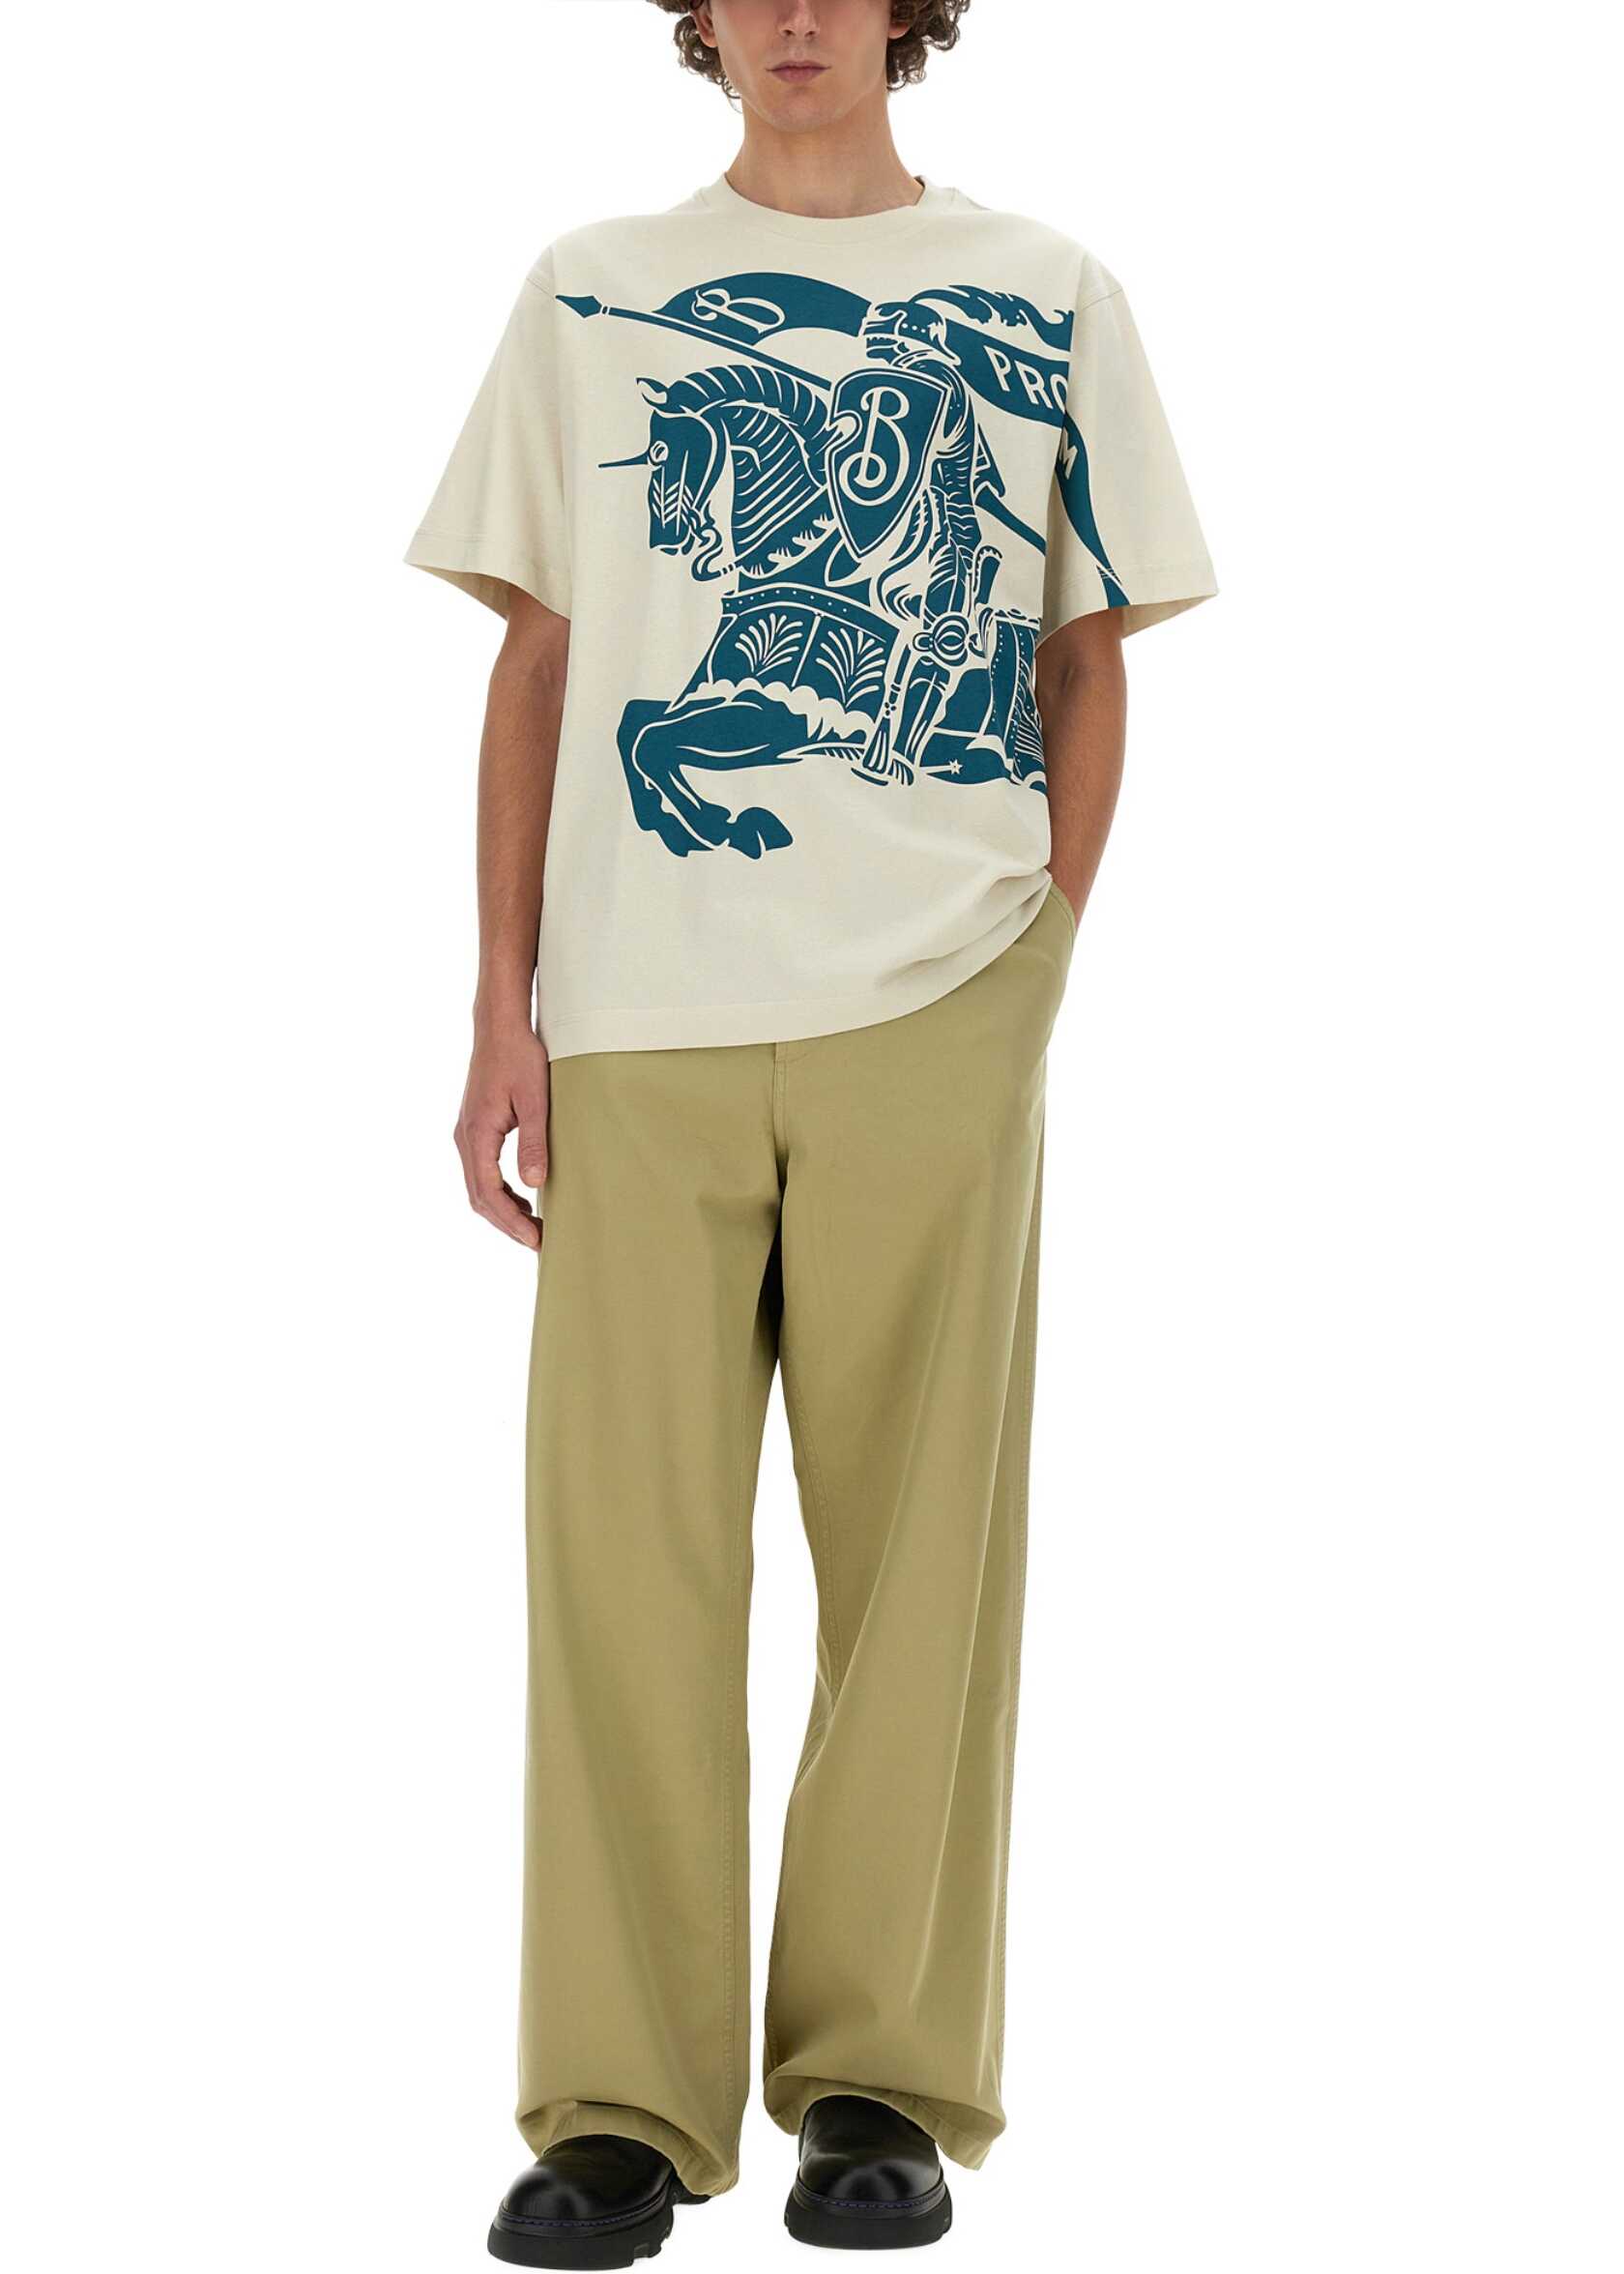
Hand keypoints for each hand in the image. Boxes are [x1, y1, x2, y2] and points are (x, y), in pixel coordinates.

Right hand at [454, 1021, 550, 1249]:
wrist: (499, 1028)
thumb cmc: (519, 1058)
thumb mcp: (534, 1100)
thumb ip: (533, 1142)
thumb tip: (534, 1183)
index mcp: (477, 1135)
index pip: (489, 1194)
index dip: (511, 1222)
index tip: (536, 1240)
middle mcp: (465, 1138)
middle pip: (479, 1197)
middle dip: (507, 1224)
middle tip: (539, 1242)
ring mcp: (467, 1134)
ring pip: (478, 1187)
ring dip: (503, 1210)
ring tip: (533, 1226)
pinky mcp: (474, 1128)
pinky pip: (481, 1171)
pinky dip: (499, 1192)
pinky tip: (522, 1197)